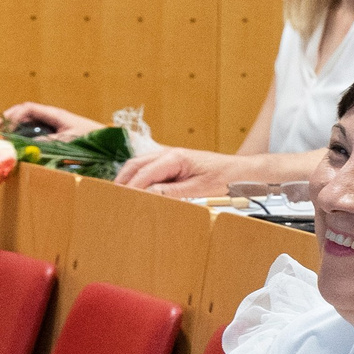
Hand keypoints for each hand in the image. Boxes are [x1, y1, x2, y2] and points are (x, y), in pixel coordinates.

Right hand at [0, 102, 101, 139]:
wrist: (109, 142)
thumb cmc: (91, 137)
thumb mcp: (68, 140)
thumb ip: (47, 143)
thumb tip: (27, 147)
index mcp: (54, 114)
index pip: (27, 108)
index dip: (12, 115)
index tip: (2, 127)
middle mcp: (51, 118)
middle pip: (24, 115)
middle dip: (8, 122)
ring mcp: (54, 127)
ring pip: (29, 126)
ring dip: (15, 132)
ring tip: (2, 140)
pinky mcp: (57, 136)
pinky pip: (36, 135)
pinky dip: (25, 140)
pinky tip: (18, 148)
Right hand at [116, 146, 238, 196]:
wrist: (243, 172)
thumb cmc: (226, 178)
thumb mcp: (200, 189)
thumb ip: (173, 192)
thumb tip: (149, 195)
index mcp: (176, 157)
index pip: (145, 172)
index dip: (131, 187)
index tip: (120, 199)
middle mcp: (171, 154)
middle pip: (137, 164)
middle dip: (123, 180)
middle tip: (111, 197)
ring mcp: (172, 158)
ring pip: (141, 165)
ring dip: (129, 178)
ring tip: (119, 195)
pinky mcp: (175, 166)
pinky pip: (151, 170)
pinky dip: (140, 179)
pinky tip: (136, 191)